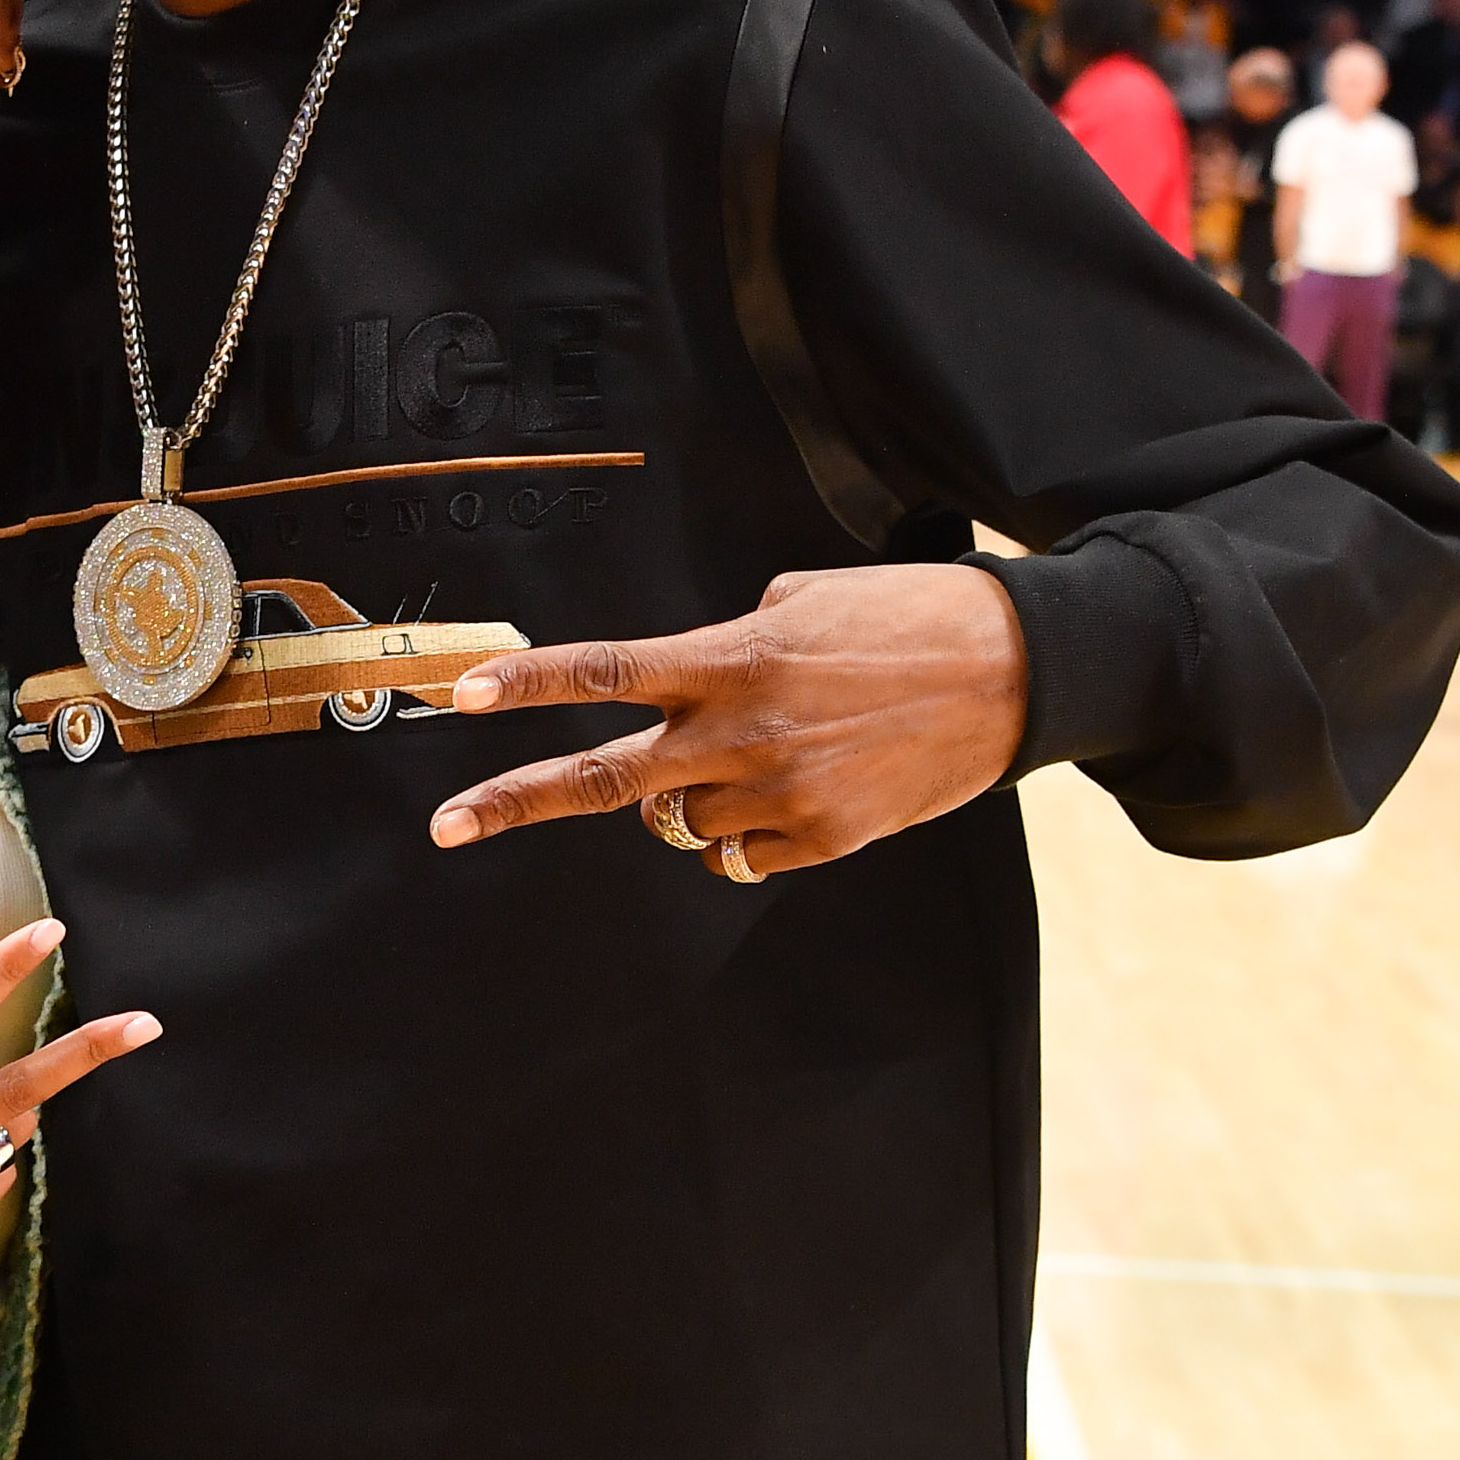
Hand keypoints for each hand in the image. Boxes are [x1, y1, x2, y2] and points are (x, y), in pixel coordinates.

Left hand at [428, 564, 1029, 880]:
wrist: (1014, 672)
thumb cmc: (905, 618)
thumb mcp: (798, 603)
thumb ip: (724, 650)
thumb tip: (687, 704)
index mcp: (731, 659)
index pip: (607, 671)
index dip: (531, 684)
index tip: (464, 694)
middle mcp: (741, 733)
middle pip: (603, 780)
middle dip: (514, 801)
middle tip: (445, 826)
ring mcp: (781, 795)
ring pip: (678, 824)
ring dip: (690, 799)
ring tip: (763, 756)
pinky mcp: (825, 842)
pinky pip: (740, 856)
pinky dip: (745, 834)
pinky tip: (796, 791)